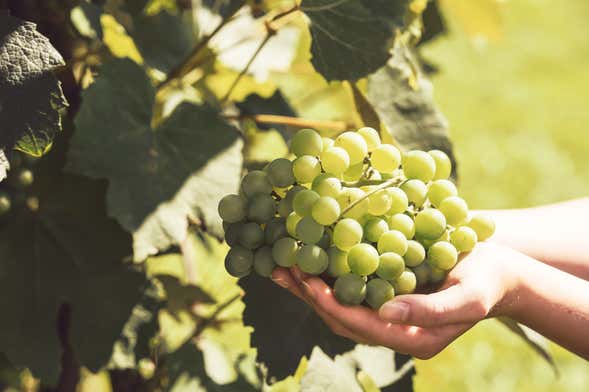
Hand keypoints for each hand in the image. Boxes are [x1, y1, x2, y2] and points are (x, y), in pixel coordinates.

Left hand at [271, 242, 522, 358]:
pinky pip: (349, 291)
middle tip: (280, 270)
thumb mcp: (468, 297)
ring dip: (310, 288)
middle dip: (309, 295)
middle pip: (340, 318)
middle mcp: (394, 332)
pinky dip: (326, 277)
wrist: (498, 272)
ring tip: (281, 266)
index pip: (359, 325)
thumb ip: (429, 311)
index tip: (305, 280)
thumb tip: (385, 313)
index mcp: (412, 338)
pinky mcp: (385, 297)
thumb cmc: (488, 281)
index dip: (330, 303)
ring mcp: (388, 316)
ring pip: (339, 307)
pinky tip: (308, 259)